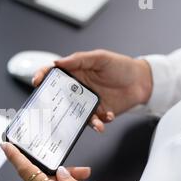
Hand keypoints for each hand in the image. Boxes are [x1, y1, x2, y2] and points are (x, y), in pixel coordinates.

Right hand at [33, 50, 152, 132]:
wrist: (142, 83)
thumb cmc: (121, 66)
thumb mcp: (100, 57)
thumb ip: (79, 59)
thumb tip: (58, 62)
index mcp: (75, 73)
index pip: (53, 74)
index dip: (42, 76)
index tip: (37, 81)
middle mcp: (77, 89)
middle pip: (58, 97)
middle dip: (54, 104)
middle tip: (53, 107)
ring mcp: (86, 102)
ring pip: (74, 113)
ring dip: (80, 118)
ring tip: (92, 119)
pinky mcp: (97, 114)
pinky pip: (92, 121)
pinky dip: (98, 123)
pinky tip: (107, 117)